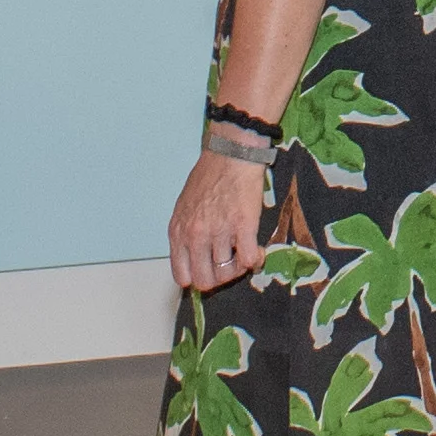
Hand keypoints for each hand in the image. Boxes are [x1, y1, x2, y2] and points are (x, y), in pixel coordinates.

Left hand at [168, 152, 279, 292]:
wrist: (231, 154)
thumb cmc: (208, 177)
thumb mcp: (185, 208)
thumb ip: (186, 234)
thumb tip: (196, 258)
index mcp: (178, 232)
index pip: (183, 276)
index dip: (198, 278)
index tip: (210, 270)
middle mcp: (195, 235)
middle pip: (205, 280)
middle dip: (220, 278)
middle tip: (230, 265)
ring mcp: (219, 232)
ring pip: (227, 272)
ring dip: (239, 268)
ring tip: (245, 254)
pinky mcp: (243, 226)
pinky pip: (249, 259)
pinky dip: (255, 261)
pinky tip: (257, 251)